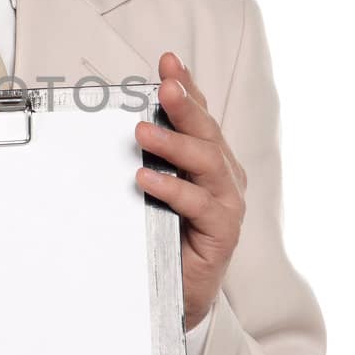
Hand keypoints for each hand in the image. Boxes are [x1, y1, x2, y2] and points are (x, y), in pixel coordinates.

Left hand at [134, 51, 246, 329]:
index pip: (200, 115)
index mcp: (211, 160)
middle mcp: (224, 176)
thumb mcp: (158, 189)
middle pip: (206, 132)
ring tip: (142, 132)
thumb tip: (127, 121)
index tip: (168, 61)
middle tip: (164, 86)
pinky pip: (197, 204)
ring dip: (173, 144)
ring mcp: (227, 203)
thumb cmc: (169, 236)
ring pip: (205, 162)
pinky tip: (146, 179)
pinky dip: (171, 189)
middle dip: (185, 105)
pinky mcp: (222, 232)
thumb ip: (152, 158)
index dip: (187, 87)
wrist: (180, 292)